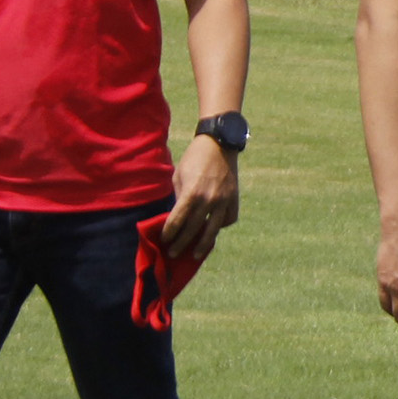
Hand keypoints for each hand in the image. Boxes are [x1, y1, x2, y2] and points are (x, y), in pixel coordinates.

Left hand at [161, 133, 240, 259]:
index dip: (169, 232)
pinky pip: (228, 219)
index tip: (163, 240)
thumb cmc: (194, 158)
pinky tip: (213, 230)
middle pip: (193, 229)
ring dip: (203, 245)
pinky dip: (220, 226)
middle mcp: (209, 199)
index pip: (178, 220)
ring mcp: (224, 200)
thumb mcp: (179, 176)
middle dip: (181, 243)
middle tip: (173, 254)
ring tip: (196, 255)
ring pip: (213, 230)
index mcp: (192, 192)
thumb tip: (176, 217)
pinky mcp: (234, 198)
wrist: (219, 143)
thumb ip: (179, 198)